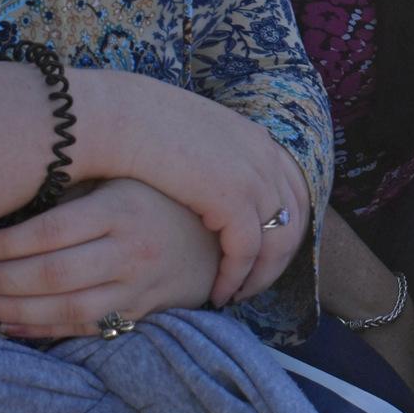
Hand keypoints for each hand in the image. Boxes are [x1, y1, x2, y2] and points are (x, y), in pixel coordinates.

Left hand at [0, 179, 217, 338]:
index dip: (6, 245)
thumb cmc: (157, 198)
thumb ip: (76, 196)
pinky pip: (87, 329)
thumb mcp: (122, 180)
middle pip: (53, 275)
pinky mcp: (143, 312)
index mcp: (121, 208)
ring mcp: (139, 286)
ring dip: (15, 311)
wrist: (220, 235)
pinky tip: (13, 326)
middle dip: (0, 281)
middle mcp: (131, 250)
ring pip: (67, 308)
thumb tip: (11, 206)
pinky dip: (45, 331)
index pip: (50, 232)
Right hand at [128, 83, 314, 304]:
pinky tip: (218, 292)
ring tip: (236, 295)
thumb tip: (209, 189)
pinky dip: (236, 277)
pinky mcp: (234, 197)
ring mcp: (254, 175)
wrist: (118, 117)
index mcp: (256, 140)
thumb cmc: (138, 128)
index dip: (283, 227)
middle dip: (279, 258)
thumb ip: (213, 162)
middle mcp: (264, 156)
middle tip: (253, 285)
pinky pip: (247, 252)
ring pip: (278, 241)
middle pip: (294, 218)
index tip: (263, 256)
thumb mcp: (193, 141)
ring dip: (260, 275)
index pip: (294, 191)